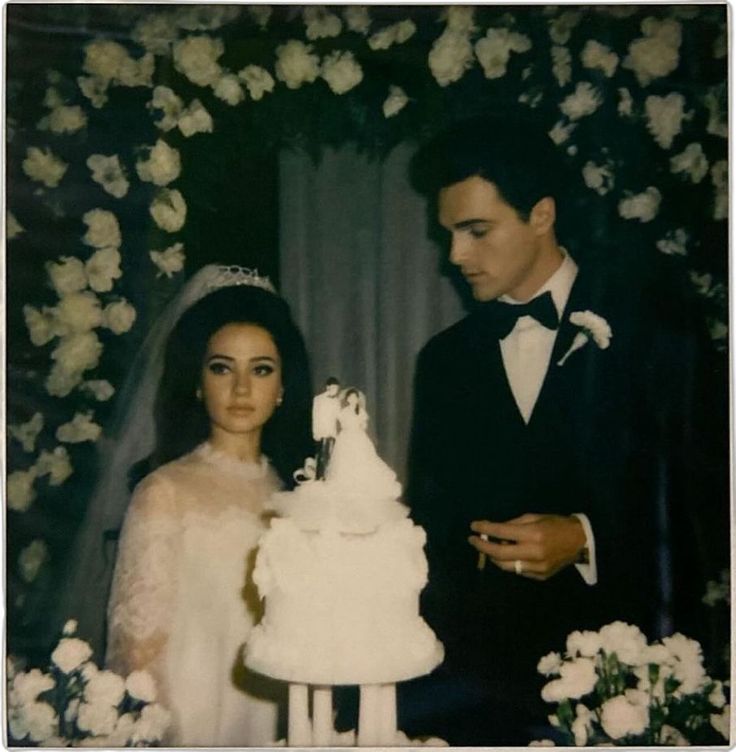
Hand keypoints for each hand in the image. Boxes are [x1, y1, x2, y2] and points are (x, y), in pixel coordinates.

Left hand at [468, 513, 585, 580]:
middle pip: (499, 554)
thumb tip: (494, 531)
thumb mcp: (534, 517)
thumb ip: (513, 525)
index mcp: (533, 534)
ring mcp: (537, 567)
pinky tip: (508, 555)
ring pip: (506, 566)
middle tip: (473, 541)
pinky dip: (510, 562)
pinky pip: (518, 571)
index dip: (484, 529)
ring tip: (489, 548)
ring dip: (494, 557)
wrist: (580, 542)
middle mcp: (534, 553)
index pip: (501, 532)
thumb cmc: (555, 524)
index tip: (473, 527)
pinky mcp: (540, 576)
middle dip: (482, 547)